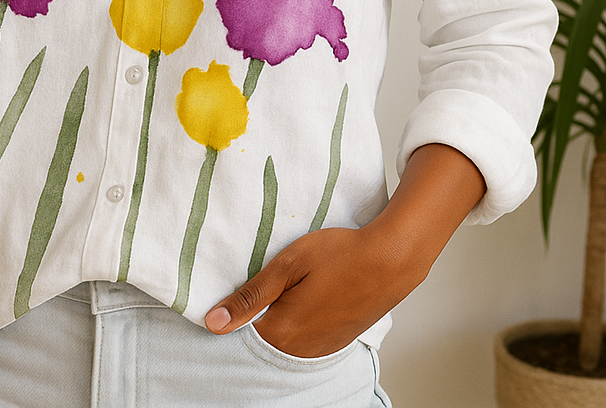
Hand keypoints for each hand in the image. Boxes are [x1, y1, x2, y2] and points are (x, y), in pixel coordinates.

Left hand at [204, 226, 410, 357]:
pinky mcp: (335, 343)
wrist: (391, 260)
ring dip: (274, 322)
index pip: (240, 337)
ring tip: (280, 292)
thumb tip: (214, 322)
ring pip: (283, 343)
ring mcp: (320, 349)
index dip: (230, 316)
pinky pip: (303, 343)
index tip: (226, 297)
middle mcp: (299, 350)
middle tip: (252, 290)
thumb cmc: (339, 255)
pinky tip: (299, 302)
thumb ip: (251, 296)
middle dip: (251, 320)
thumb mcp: (288, 265)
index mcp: (282, 331)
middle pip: (261, 342)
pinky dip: (295, 326)